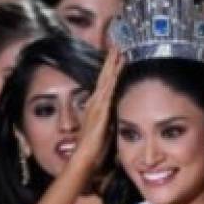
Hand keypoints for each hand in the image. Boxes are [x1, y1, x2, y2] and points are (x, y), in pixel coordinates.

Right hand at [74, 47, 123, 169]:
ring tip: (119, 49)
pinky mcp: (101, 108)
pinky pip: (108, 88)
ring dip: (112, 64)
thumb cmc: (94, 151)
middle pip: (104, 77)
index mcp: (95, 108)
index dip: (110, 71)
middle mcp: (94, 103)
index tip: (117, 58)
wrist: (85, 158)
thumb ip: (110, 124)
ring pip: (106, 79)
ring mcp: (97, 104)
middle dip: (110, 61)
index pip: (104, 85)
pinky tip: (118, 65)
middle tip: (117, 45)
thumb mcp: (106, 133)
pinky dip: (113, 75)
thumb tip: (118, 120)